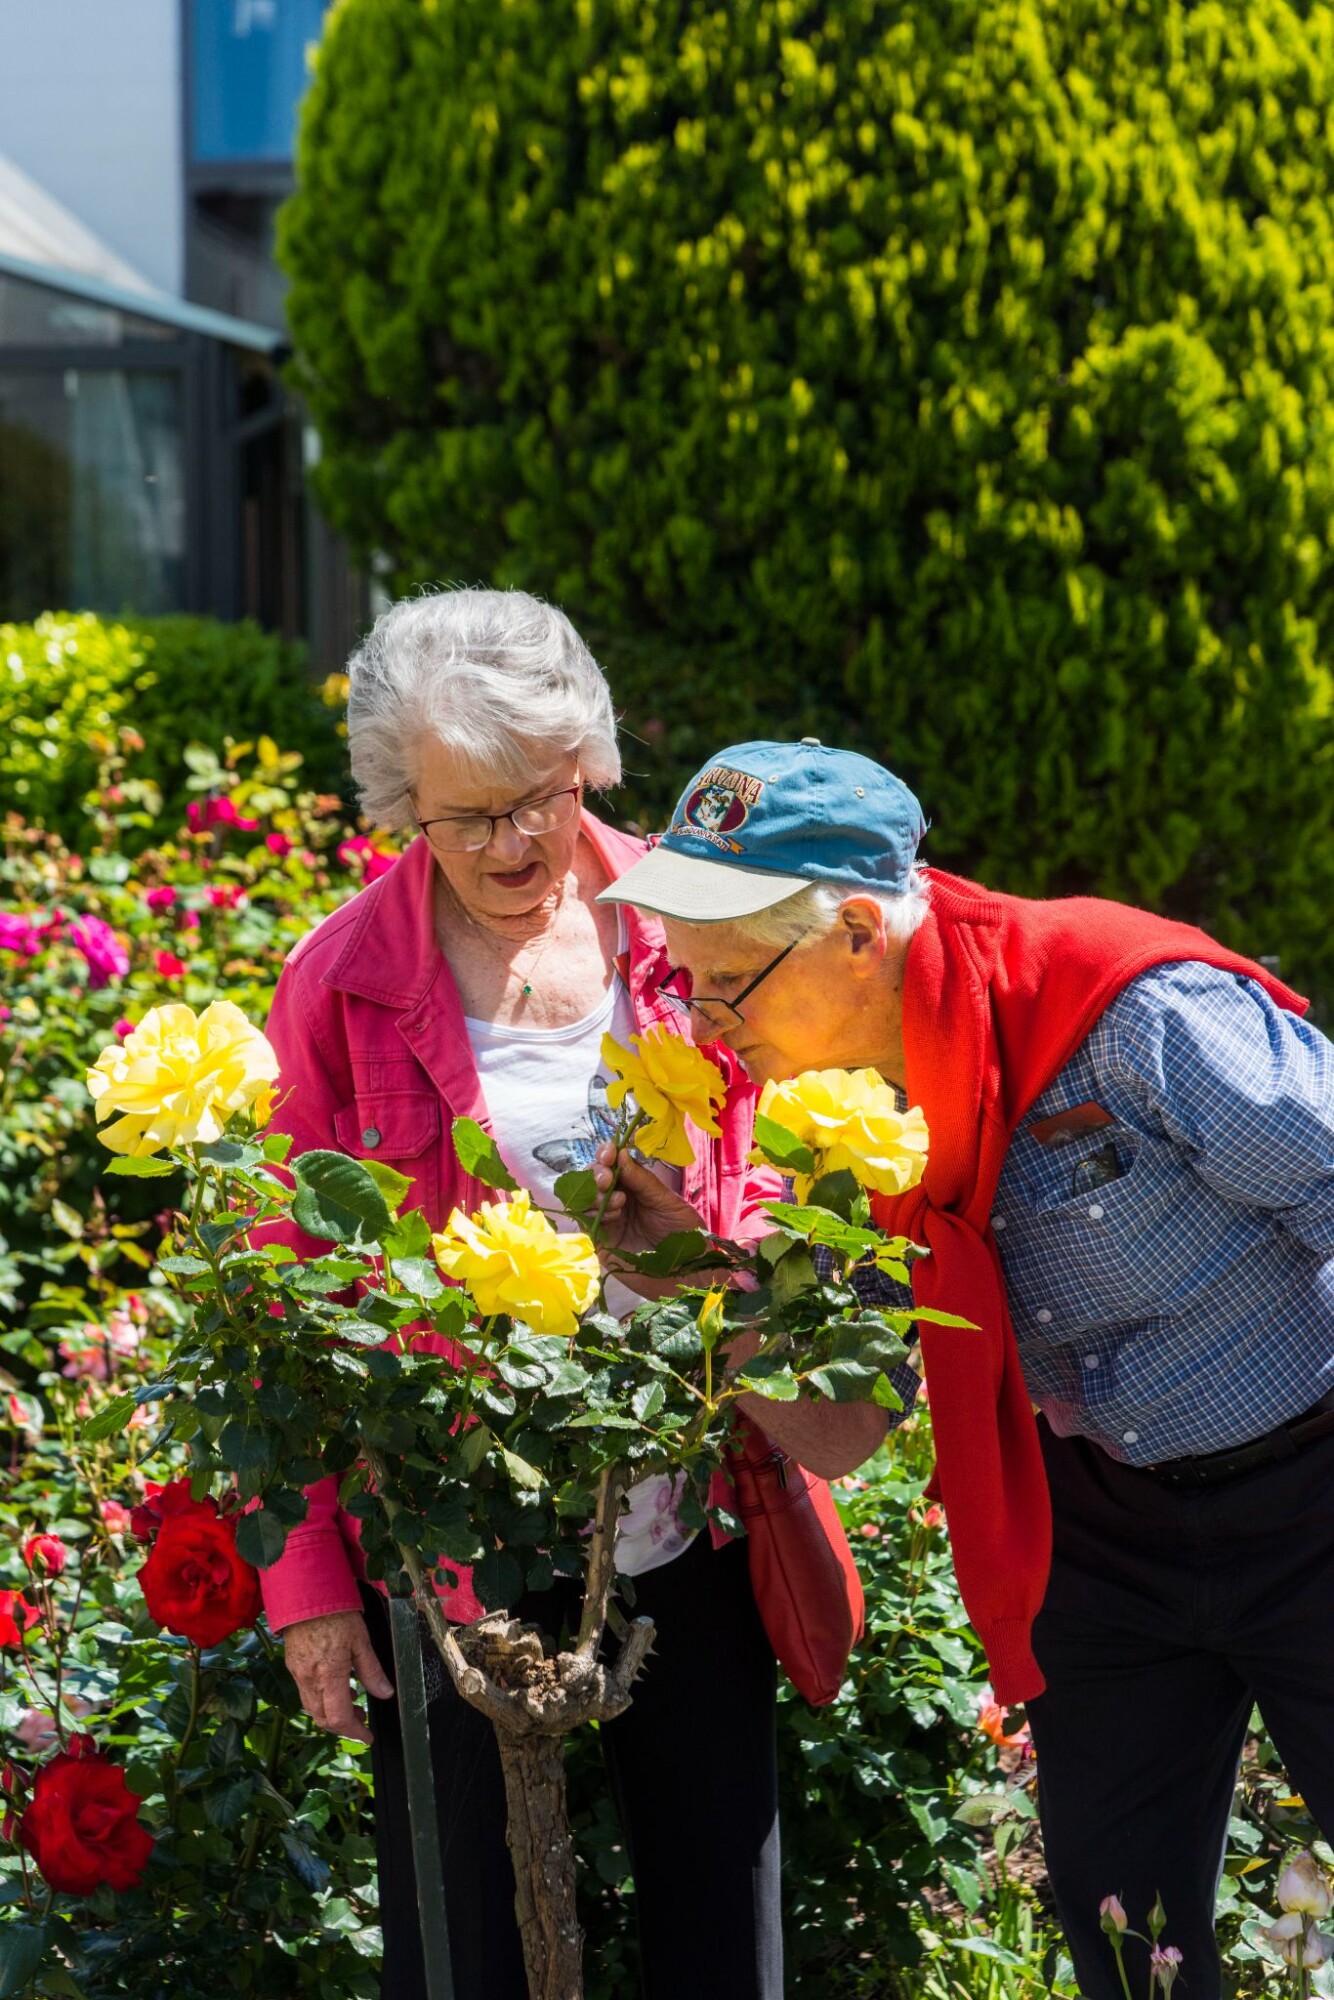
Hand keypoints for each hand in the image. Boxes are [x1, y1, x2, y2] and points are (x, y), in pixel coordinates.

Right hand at [282, 1609, 393, 1743]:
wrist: (306, 1593)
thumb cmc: (336, 1613)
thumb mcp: (361, 1640)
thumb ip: (372, 1671)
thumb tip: (385, 1693)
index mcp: (329, 1675)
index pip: (339, 1718)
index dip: (355, 1732)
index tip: (367, 1736)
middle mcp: (309, 1679)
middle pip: (323, 1718)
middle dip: (343, 1725)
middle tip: (362, 1719)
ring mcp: (298, 1673)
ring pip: (312, 1707)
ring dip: (331, 1712)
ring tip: (352, 1701)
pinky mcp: (293, 1665)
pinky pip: (305, 1692)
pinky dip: (321, 1697)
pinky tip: (336, 1685)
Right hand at [592, 1142, 704, 1249]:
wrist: (689, 1270)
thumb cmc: (684, 1234)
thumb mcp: (667, 1201)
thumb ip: (642, 1180)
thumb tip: (620, 1154)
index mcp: (634, 1186)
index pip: (612, 1164)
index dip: (606, 1154)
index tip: (609, 1152)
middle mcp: (617, 1201)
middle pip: (593, 1178)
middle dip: (597, 1173)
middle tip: (608, 1179)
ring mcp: (607, 1222)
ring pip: (585, 1199)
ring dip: (596, 1194)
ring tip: (619, 1201)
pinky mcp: (601, 1243)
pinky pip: (585, 1223)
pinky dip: (592, 1215)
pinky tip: (612, 1217)